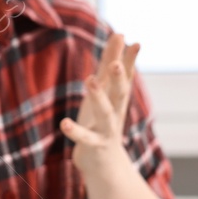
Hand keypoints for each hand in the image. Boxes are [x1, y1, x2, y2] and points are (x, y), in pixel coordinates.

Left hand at [59, 32, 140, 172]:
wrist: (105, 164)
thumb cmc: (103, 121)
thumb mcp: (105, 91)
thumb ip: (110, 64)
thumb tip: (120, 34)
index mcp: (118, 99)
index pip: (126, 77)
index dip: (130, 61)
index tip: (134, 42)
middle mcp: (116, 112)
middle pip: (120, 93)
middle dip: (119, 79)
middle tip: (117, 63)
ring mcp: (107, 130)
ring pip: (105, 113)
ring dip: (98, 97)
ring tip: (90, 79)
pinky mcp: (94, 145)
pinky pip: (85, 138)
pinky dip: (75, 131)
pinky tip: (64, 124)